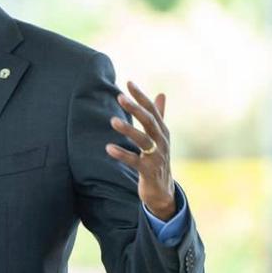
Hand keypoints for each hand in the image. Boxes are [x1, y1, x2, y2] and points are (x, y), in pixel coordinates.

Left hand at [105, 81, 175, 220]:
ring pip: (144, 140)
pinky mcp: (149, 171)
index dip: (141, 96)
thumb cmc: (158, 158)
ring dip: (128, 130)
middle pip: (149, 121)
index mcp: (162, 131)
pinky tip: (108, 148)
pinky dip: (122, 154)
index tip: (128, 82)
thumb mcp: (160, 136)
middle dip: (135, 108)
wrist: (163, 190)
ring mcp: (157, 157)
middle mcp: (162, 142)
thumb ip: (159, 115)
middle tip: (120, 96)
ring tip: (113, 120)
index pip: (152, 110)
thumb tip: (161, 93)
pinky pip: (135, 161)